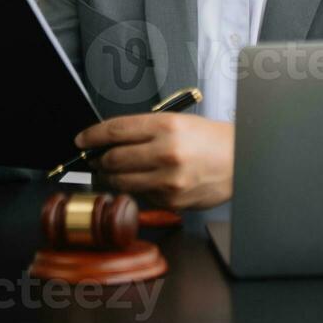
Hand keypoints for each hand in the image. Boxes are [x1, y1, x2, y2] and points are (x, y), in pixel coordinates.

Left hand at [74, 113, 233, 210]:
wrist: (240, 160)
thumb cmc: (209, 140)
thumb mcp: (178, 122)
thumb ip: (144, 131)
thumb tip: (109, 141)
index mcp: (166, 126)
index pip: (116, 130)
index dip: (92, 136)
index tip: (82, 140)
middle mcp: (166, 152)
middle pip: (113, 158)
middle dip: (99, 159)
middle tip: (97, 158)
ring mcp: (168, 180)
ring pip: (122, 181)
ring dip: (112, 176)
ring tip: (114, 171)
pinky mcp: (171, 200)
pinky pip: (141, 195)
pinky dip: (138, 188)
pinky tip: (147, 180)